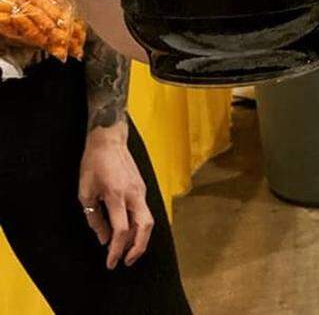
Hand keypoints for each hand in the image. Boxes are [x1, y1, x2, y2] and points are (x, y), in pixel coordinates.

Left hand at [78, 122, 154, 268]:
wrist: (109, 140)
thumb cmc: (93, 164)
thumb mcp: (85, 193)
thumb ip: (95, 218)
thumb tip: (103, 238)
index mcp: (117, 196)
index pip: (122, 230)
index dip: (116, 250)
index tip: (110, 263)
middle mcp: (134, 194)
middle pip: (145, 226)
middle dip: (138, 247)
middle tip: (127, 261)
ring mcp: (141, 190)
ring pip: (148, 219)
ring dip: (140, 238)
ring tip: (128, 251)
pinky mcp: (142, 187)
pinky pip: (144, 211)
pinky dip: (139, 226)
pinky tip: (128, 232)